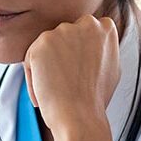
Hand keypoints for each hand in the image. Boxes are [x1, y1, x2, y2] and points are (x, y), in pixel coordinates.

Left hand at [23, 14, 120, 136]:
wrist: (80, 117)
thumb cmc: (94, 99)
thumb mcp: (110, 67)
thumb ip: (100, 49)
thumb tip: (93, 43)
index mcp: (106, 28)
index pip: (84, 34)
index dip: (77, 57)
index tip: (77, 75)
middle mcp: (87, 23)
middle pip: (64, 38)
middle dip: (61, 59)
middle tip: (65, 84)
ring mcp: (64, 31)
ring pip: (46, 48)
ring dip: (47, 67)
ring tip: (56, 91)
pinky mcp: (42, 42)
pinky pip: (31, 58)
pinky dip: (33, 77)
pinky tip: (44, 93)